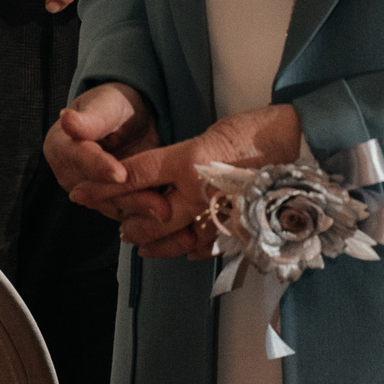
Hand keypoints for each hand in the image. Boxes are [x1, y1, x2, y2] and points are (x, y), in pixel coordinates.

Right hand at [46, 83, 160, 216]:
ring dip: (144, 212)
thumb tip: (67, 119)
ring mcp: (94, 196)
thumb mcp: (105, 105)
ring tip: (170, 214)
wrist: (132, 119)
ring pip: (118, 207)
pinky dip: (153, 218)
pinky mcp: (117, 206)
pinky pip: (133, 215)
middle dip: (130, 197)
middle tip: (156, 204)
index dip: (98, 167)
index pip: (78, 159)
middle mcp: (74, 177)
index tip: (119, 174)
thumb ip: (90, 118)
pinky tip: (175, 223)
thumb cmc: (115, 105)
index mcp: (61, 148)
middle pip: (99, 192)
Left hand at [112, 103, 304, 261]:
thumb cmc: (259, 131)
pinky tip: (179, 252)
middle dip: (127, 220)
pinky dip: (189, 250)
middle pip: (149, 214)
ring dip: (153, 241)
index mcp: (189, 160)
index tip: (80, 192)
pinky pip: (207, 247)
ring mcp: (219, 214)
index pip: (135, 175)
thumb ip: (183, 157)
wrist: (302, 145)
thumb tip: (160, 172)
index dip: (104, 186)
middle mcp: (199, 190)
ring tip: (137, 242)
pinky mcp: (238, 228)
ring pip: (175, 237)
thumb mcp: (211, 135)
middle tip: (116, 225)